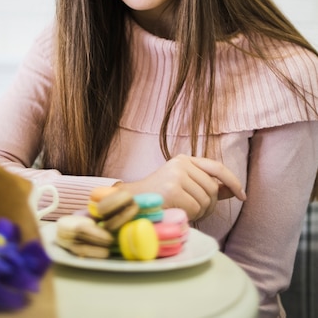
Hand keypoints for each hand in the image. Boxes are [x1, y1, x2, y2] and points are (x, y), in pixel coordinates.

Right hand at [116, 154, 245, 220]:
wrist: (132, 202)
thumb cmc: (160, 196)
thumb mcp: (184, 186)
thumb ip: (206, 186)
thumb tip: (232, 190)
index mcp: (184, 160)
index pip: (216, 168)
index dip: (232, 181)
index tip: (242, 195)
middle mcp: (181, 163)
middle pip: (213, 188)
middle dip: (209, 205)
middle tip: (195, 211)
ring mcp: (176, 175)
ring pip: (205, 200)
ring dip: (198, 212)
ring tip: (182, 210)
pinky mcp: (173, 189)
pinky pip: (195, 208)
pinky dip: (190, 216)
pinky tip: (177, 212)